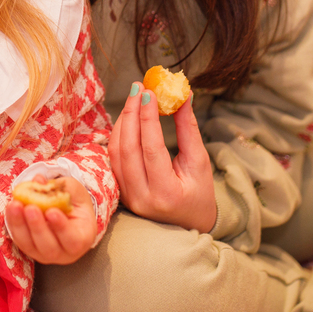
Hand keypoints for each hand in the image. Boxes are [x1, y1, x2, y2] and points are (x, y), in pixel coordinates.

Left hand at [5, 176, 97, 264]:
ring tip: (15, 205)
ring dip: (20, 225)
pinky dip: (13, 224)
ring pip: (31, 246)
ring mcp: (45, 254)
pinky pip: (19, 240)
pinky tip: (11, 208)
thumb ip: (61, 186)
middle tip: (30, 207)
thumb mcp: (74, 191)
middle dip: (37, 226)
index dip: (61, 227)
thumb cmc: (74, 203)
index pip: (73, 240)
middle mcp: (64, 252)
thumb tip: (38, 180)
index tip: (52, 211)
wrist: (67, 213)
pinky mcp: (30, 249)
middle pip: (49, 247)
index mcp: (82, 239)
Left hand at [110, 84, 215, 231]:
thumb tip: (182, 95)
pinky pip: (113, 158)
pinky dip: (118, 134)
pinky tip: (127, 117)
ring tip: (133, 98)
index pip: (152, 148)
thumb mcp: (199, 162)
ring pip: (116, 151)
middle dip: (131, 113)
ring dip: (122, 121)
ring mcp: (127, 196)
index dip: (148, 117)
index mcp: (165, 193)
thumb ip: (188, 129)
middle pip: (127, 147)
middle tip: (138, 87)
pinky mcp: (120, 191)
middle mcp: (141, 196)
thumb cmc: (199, 193)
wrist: (188, 224)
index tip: (150, 92)